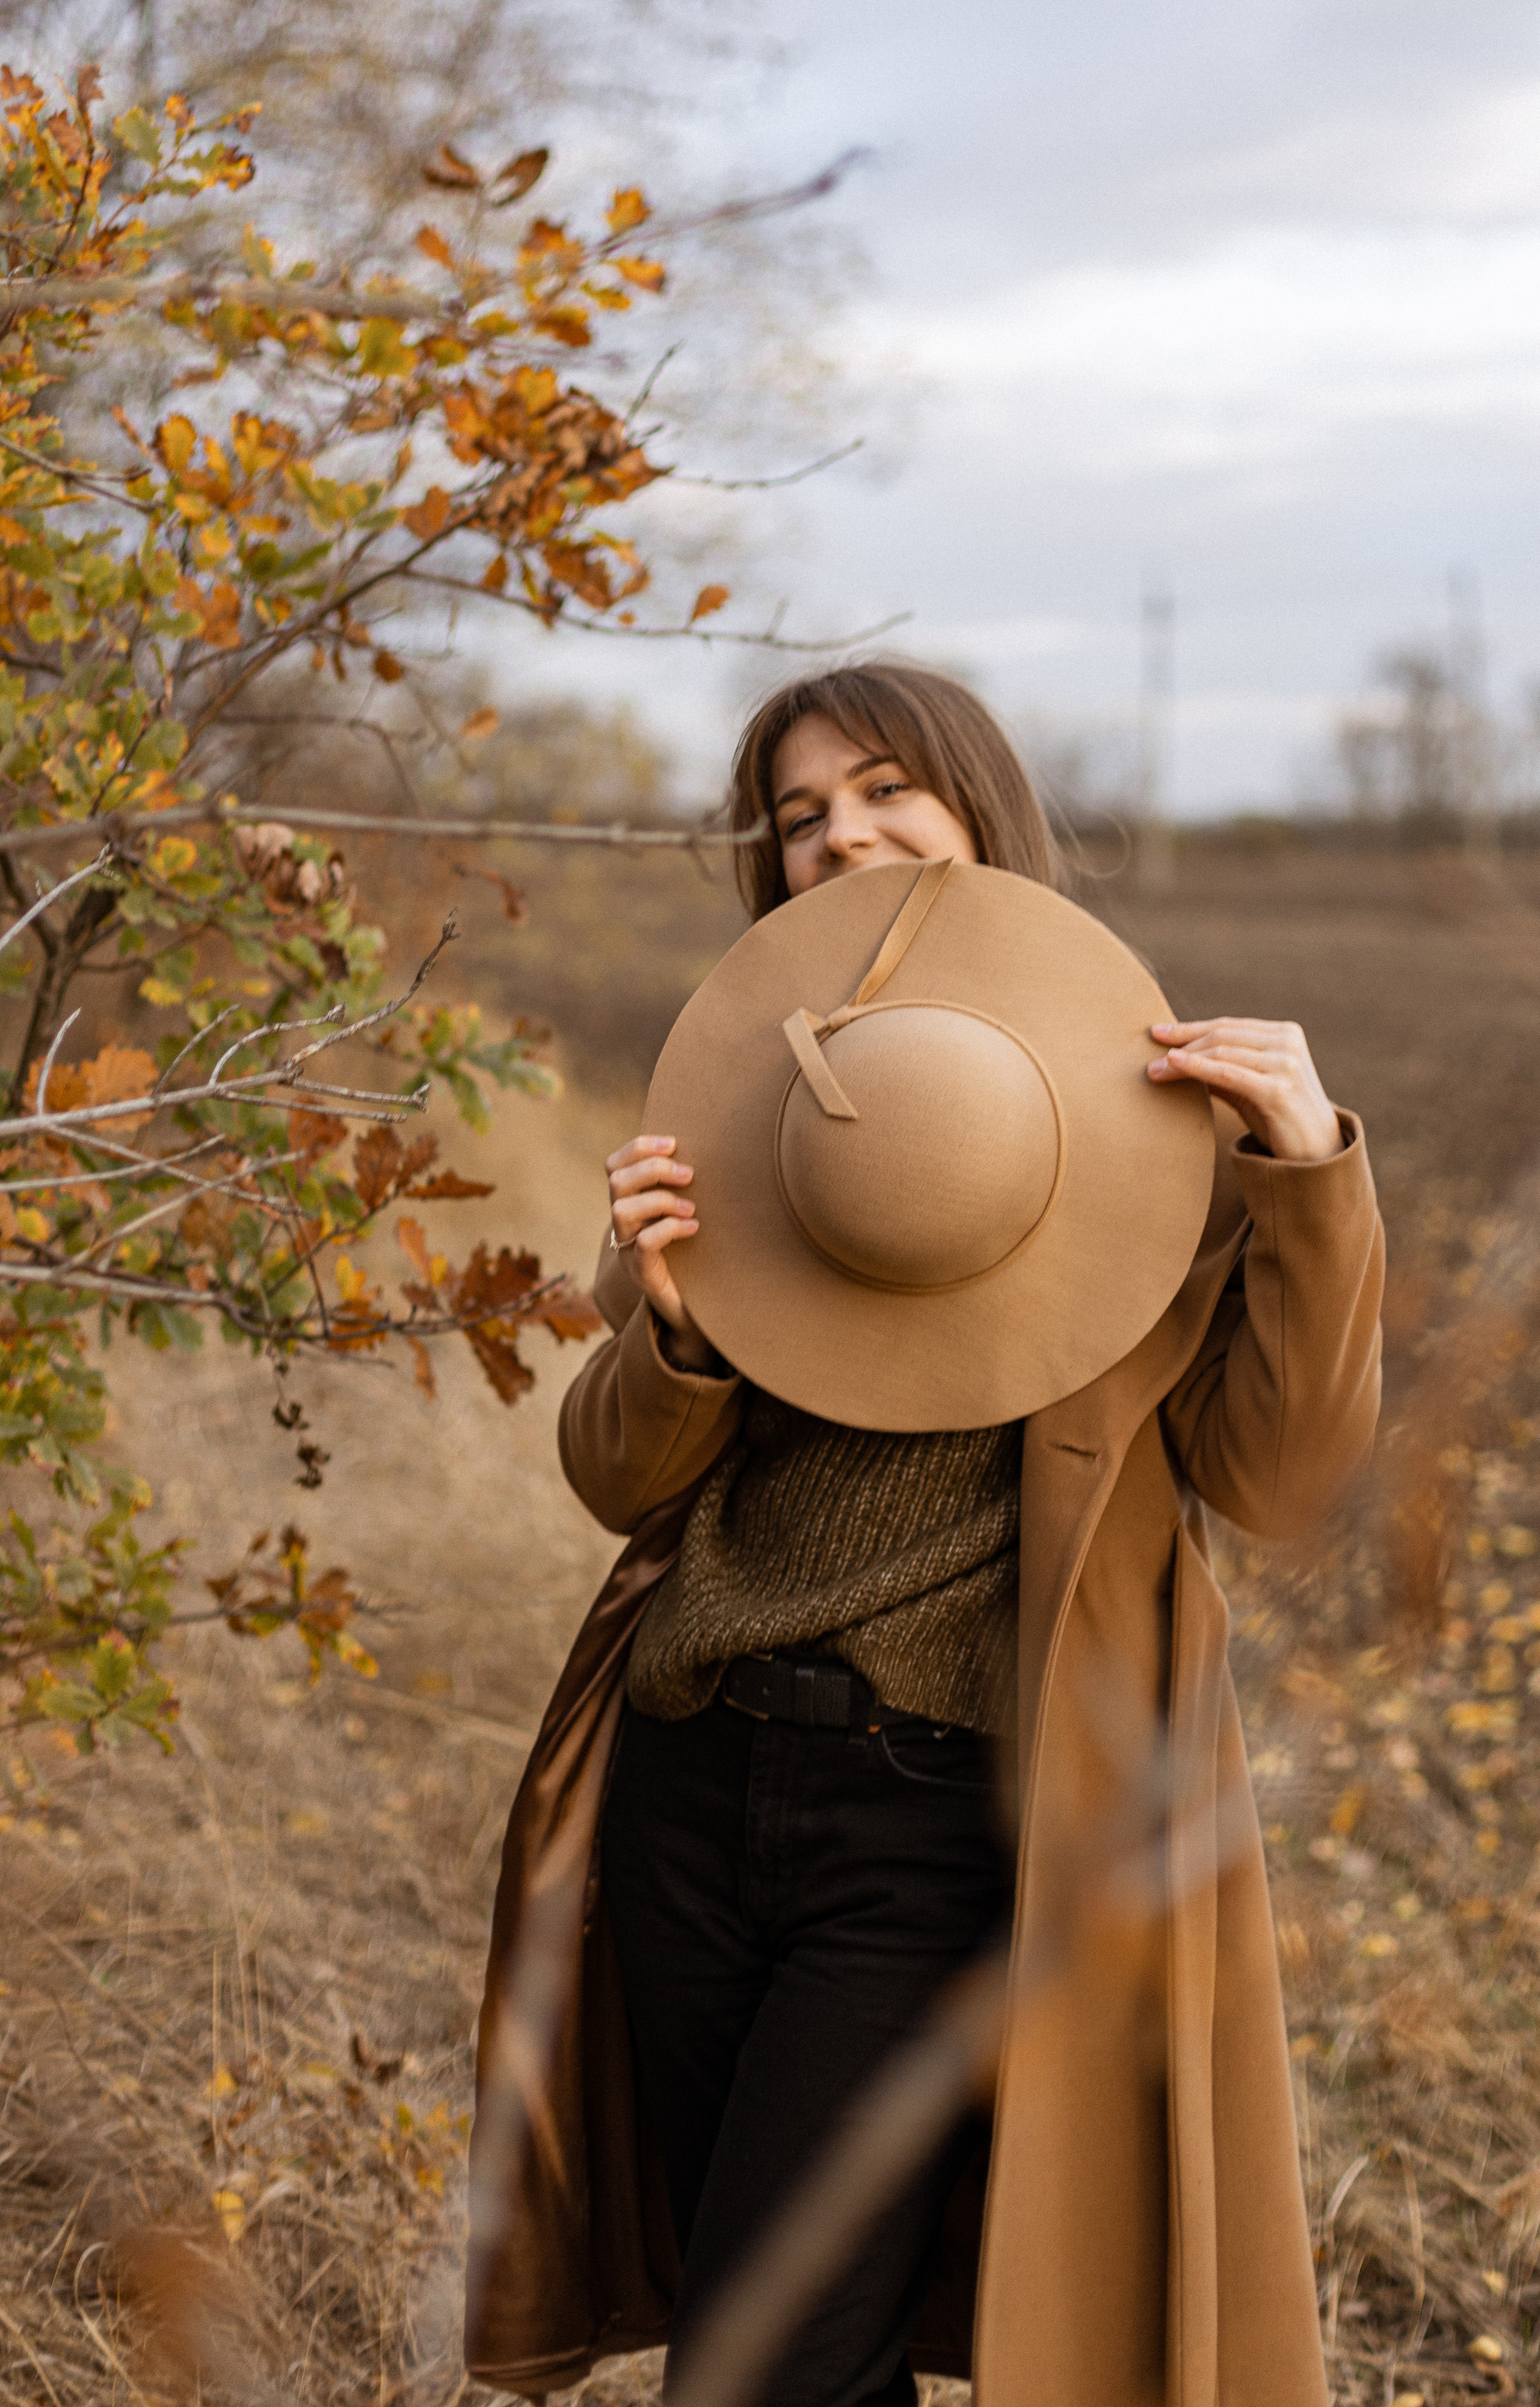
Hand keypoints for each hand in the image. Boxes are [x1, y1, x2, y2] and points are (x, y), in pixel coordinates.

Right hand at [606, 1134, 717, 1367]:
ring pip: (621, 1210)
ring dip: (660, 1200)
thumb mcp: (690, 1215)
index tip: (673, 1143)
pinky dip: (668, 1229)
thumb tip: (710, 1147)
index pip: (614, 1166)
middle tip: (689, 1176)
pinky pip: (643, 1244)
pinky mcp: (643, 1274)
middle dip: (653, 1169)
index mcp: (631, 1204)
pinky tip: (693, 1228)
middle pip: (616, 1181)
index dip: (637, 1148)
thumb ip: (687, 1188)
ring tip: (691, 1208)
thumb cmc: (699, 1257)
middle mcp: (624, 1226)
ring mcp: (629, 1251)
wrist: (699, 1312)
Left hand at [1147, 1018, 1344, 1162]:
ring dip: (1184, 1059)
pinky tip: (1175, 1065)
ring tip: (1155, 1069)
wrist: (1317, 1154)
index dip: (1190, 1028)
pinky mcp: (1278, 1089)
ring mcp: (1285, 1064)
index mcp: (1283, 1034)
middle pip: (1222, 1035)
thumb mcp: (1249, 1088)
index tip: (1158, 1033)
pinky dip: (1198, 1067)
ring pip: (1222, 1051)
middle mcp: (1286, 1042)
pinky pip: (1228, 1073)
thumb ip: (1221, 1069)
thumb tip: (1176, 1058)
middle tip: (1150, 1055)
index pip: (1228, 1026)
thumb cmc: (1280, 1119)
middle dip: (1182, 1043)